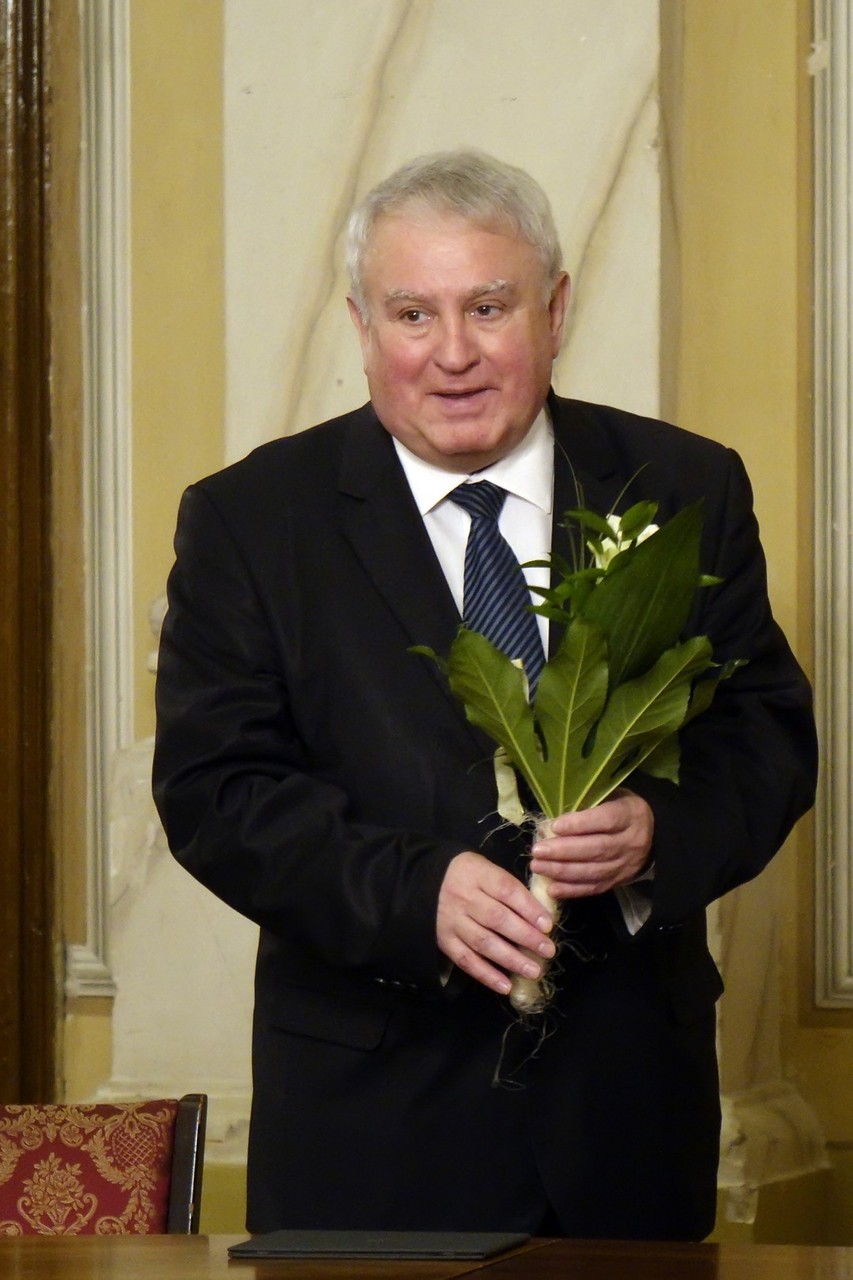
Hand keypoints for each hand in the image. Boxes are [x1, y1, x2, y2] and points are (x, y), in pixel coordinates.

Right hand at [437, 851, 556, 995]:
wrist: (424, 880)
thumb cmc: (466, 875)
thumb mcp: (485, 868)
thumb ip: (509, 887)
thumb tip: (540, 915)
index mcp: (478, 874)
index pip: (507, 891)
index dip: (529, 909)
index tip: (548, 925)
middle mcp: (464, 898)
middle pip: (497, 919)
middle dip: (526, 937)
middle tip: (548, 950)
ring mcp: (452, 921)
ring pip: (483, 943)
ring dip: (511, 959)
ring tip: (534, 971)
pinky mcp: (444, 941)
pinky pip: (466, 960)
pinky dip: (486, 975)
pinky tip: (505, 986)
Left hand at [529, 789, 653, 900]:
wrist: (654, 835)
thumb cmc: (623, 809)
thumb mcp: (613, 796)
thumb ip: (590, 802)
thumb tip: (555, 809)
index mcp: (630, 815)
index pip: (605, 821)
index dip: (579, 824)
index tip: (554, 826)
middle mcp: (630, 842)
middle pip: (596, 849)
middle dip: (564, 851)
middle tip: (537, 850)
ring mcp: (625, 865)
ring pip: (593, 871)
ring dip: (562, 871)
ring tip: (537, 866)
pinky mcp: (618, 881)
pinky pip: (594, 888)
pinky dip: (572, 890)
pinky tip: (551, 888)